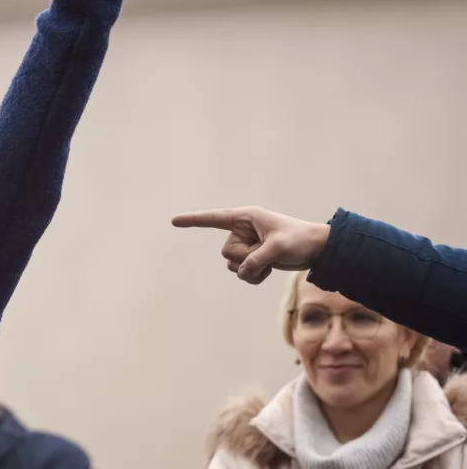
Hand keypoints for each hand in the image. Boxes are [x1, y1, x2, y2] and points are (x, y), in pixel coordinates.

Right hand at [171, 206, 330, 283]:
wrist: (318, 249)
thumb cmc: (300, 240)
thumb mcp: (278, 248)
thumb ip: (256, 260)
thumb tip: (241, 272)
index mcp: (245, 217)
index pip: (213, 219)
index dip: (193, 220)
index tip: (174, 221)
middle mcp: (242, 230)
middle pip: (226, 252)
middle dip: (245, 258)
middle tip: (268, 253)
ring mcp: (247, 245)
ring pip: (232, 265)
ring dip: (251, 269)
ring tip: (271, 263)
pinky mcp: (253, 258)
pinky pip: (242, 273)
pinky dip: (255, 276)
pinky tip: (269, 270)